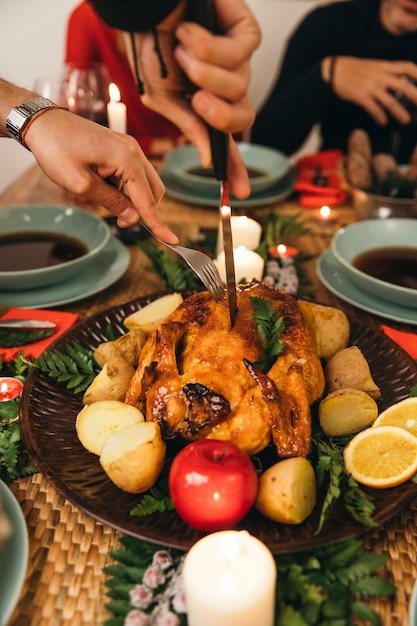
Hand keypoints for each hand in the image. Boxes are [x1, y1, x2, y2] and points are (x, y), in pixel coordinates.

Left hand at [24, 108, 177, 242]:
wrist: (43, 122)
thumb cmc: (57, 150)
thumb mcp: (82, 185)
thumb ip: (112, 202)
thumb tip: (134, 217)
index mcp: (127, 159)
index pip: (148, 199)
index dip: (158, 223)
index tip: (172, 241)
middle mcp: (134, 151)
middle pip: (154, 190)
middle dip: (144, 210)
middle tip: (119, 222)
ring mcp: (128, 147)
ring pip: (144, 183)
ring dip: (131, 197)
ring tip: (98, 194)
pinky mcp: (121, 147)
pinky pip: (132, 173)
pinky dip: (123, 186)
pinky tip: (99, 183)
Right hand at [124, 0, 260, 197]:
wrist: (145, 6)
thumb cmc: (149, 45)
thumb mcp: (161, 95)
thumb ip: (187, 125)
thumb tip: (208, 158)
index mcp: (205, 105)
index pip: (225, 141)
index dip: (234, 168)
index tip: (239, 194)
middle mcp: (226, 87)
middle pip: (241, 117)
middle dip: (219, 113)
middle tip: (197, 100)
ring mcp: (238, 61)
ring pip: (238, 85)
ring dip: (203, 70)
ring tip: (181, 48)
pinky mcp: (245, 33)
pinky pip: (239, 54)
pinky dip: (208, 46)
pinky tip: (190, 31)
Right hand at [324, 56, 416, 125]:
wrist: (334, 71)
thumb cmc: (353, 69)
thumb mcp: (373, 66)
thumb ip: (387, 73)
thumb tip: (399, 83)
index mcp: (385, 66)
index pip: (407, 67)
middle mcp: (381, 76)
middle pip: (403, 86)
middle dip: (415, 96)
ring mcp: (371, 87)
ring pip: (390, 101)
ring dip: (399, 112)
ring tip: (405, 120)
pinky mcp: (361, 96)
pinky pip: (374, 109)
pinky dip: (380, 117)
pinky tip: (383, 122)